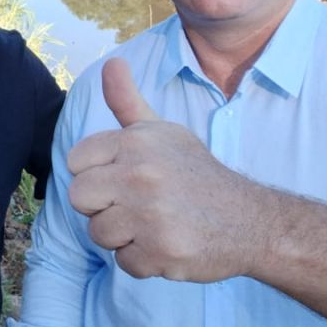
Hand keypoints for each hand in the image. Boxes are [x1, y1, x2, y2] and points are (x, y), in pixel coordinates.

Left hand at [66, 58, 258, 282]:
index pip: (76, 162)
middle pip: (79, 197)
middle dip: (101, 205)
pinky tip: (166, 244)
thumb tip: (110, 63)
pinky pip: (123, 262)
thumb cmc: (195, 173)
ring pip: (98, 232)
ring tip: (152, 224)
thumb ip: (127, 101)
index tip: (122, 177)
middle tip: (134, 204)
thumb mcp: (162, 131)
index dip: (95, 173)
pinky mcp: (161, 252)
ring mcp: (151, 215)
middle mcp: (140, 174)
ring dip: (122, 235)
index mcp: (136, 141)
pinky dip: (142, 260)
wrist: (251, 219)